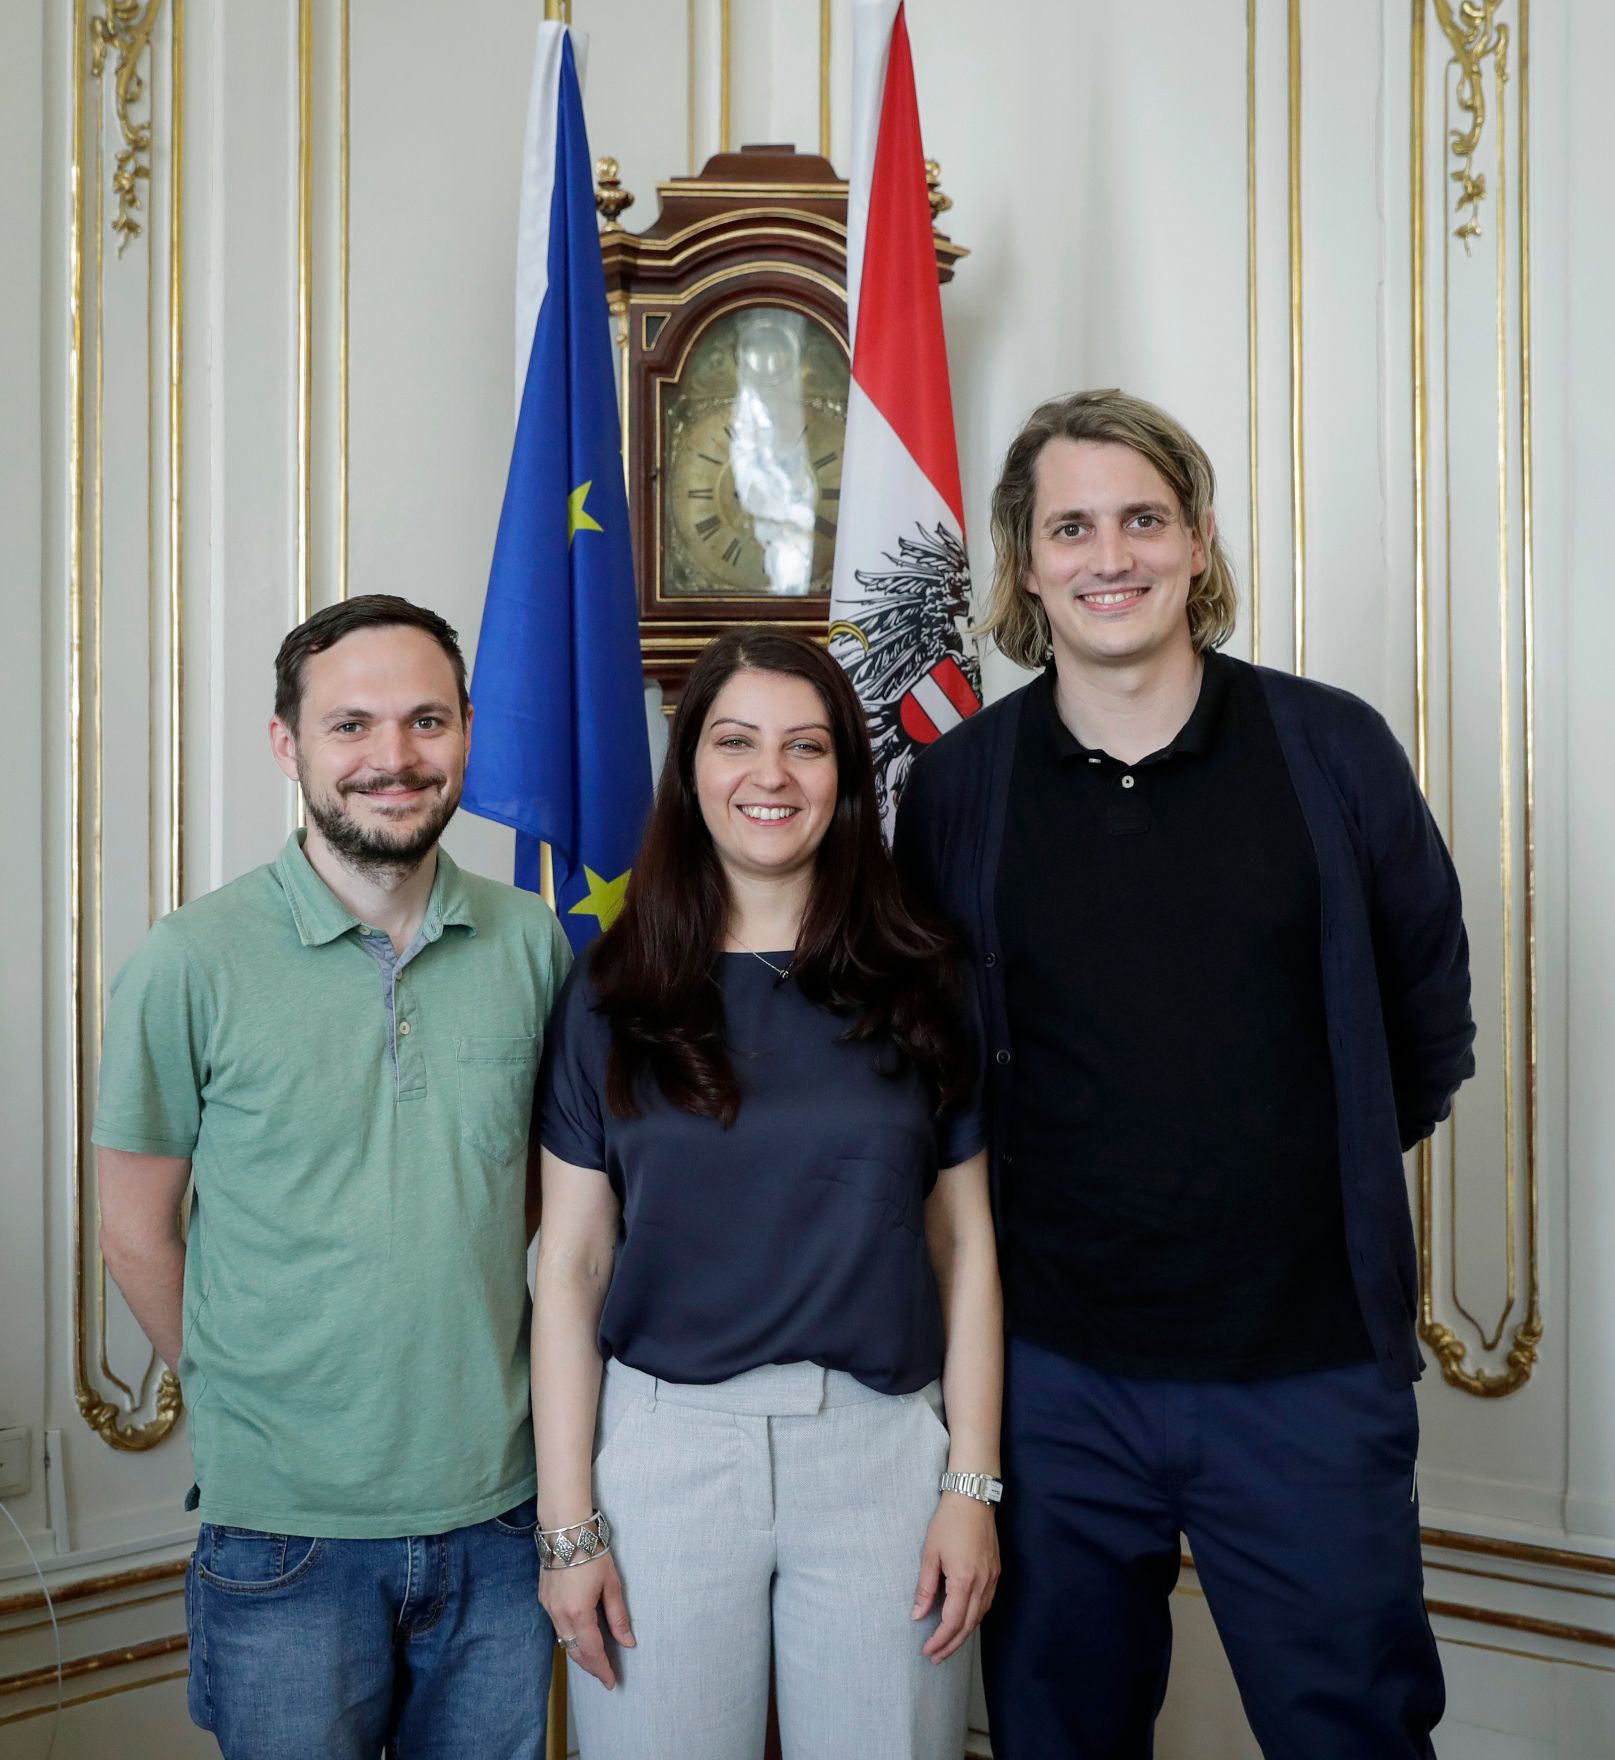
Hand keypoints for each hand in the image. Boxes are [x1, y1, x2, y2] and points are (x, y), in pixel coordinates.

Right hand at [540, 1553, 634, 1688]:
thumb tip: (628, 1642)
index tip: (611, 1682)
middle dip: (590, 1666)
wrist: (565, 1530)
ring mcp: (548, 1607)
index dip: (602, 1669)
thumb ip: (618, 1616)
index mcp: (579, 1613)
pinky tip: (579, 1636)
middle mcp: (559, 1615)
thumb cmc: (593, 1553)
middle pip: (575, 1651)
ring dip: (579, 1653)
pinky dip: (569, 1637)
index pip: (592, 1650)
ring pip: (563, 1641)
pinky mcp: (543, 1599)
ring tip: (595, 1660)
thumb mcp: (611, 1584)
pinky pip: (557, 1626)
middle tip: (605, 1675)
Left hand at [912, 1495, 999, 1662]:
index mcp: (964, 1581)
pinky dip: (973, 1618)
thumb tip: (917, 1616)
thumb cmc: (948, 1523)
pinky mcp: (996, 1572)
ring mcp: (992, 1579)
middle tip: (935, 1657)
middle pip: (968, 1626)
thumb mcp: (930, 1554)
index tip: (927, 1651)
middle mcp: (982, 1584)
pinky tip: (963, 1621)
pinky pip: (985, 1604)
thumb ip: (925, 1587)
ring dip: (963, 1634)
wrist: (973, 1498)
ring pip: (979, 1617)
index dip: (940, 1640)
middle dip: (951, 1645)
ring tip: (947, 1644)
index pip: (952, 1622)